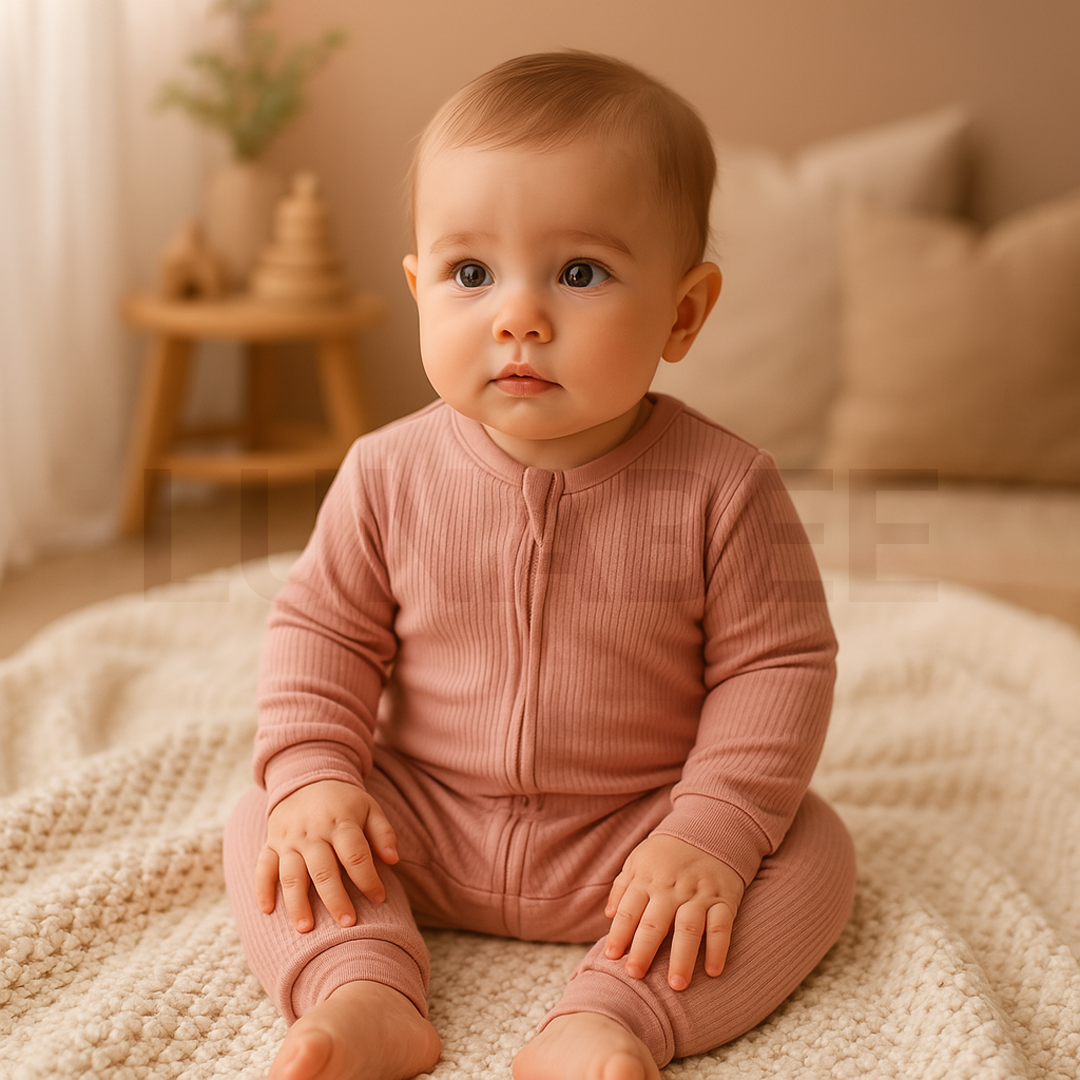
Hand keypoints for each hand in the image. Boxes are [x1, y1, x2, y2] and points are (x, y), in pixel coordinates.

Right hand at [255, 779, 399, 932]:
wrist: (306, 779)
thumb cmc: (345, 802)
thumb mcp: (370, 808)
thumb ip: (383, 833)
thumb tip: (393, 860)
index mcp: (341, 822)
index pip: (356, 855)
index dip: (369, 879)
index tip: (379, 898)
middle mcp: (313, 833)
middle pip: (324, 870)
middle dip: (336, 899)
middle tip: (348, 924)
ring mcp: (289, 839)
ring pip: (292, 874)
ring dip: (297, 902)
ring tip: (306, 928)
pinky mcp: (271, 844)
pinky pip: (263, 867)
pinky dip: (262, 888)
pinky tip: (267, 910)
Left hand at [604, 834, 744, 990]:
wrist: (711, 830)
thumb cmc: (667, 852)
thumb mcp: (639, 859)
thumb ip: (622, 886)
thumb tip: (608, 916)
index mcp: (647, 878)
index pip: (629, 910)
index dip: (619, 934)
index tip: (611, 958)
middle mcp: (672, 888)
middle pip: (655, 923)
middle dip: (643, 951)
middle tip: (635, 976)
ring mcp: (699, 894)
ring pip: (688, 929)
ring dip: (682, 958)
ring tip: (676, 985)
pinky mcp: (724, 899)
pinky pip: (721, 926)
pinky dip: (718, 949)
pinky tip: (713, 972)